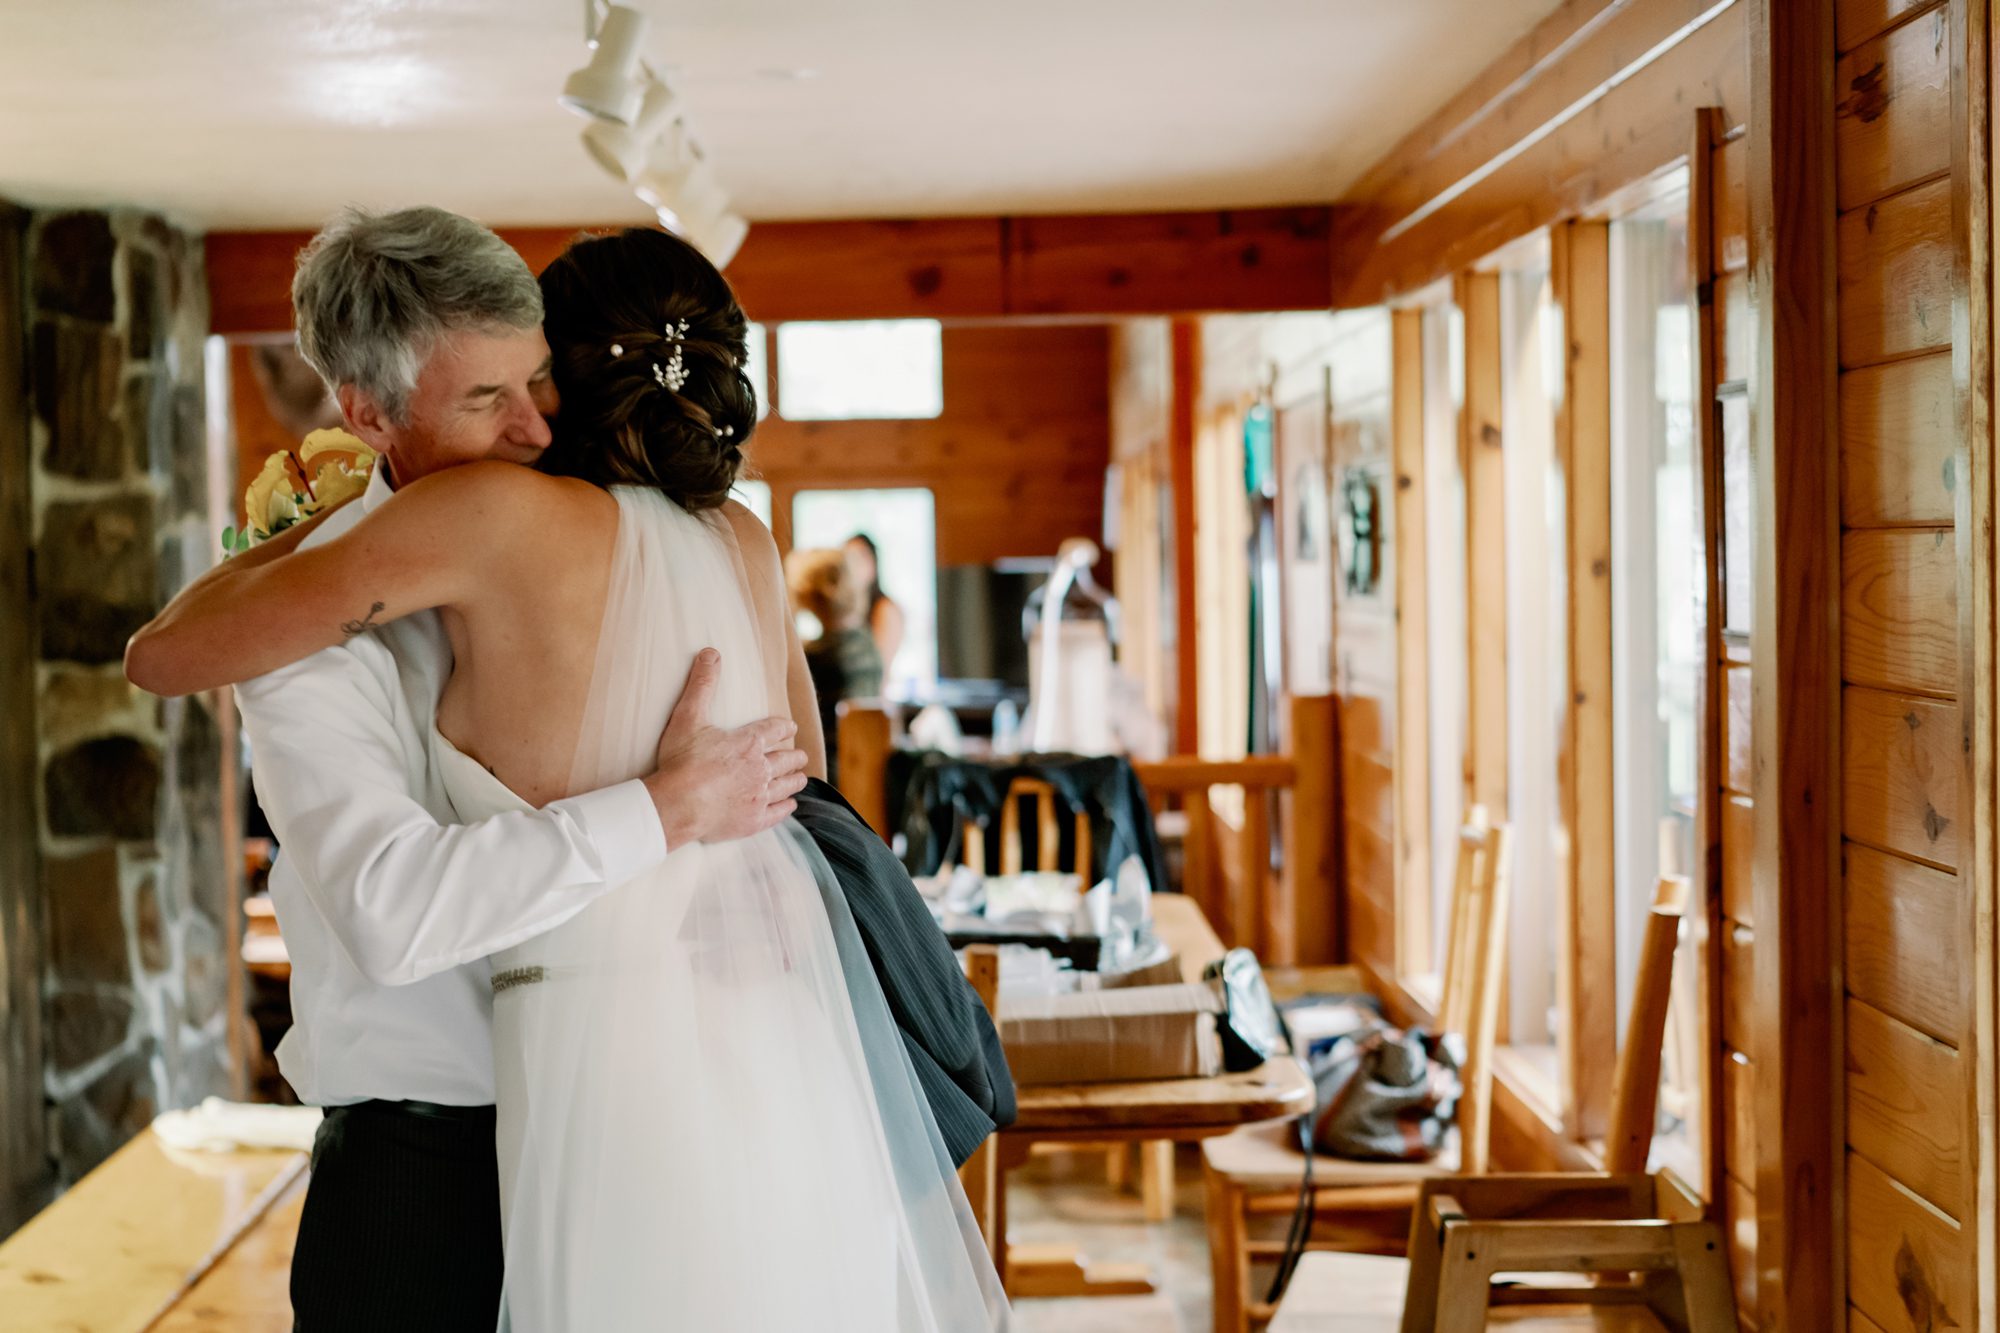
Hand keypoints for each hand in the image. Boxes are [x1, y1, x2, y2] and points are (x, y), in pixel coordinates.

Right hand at [644, 648, 809, 847]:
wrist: (679, 803)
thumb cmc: (682, 760)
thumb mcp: (688, 716)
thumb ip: (701, 684)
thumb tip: (711, 653)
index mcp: (749, 742)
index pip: (774, 730)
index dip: (784, 727)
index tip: (790, 727)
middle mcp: (761, 768)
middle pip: (787, 759)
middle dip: (795, 755)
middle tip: (799, 755)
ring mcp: (760, 795)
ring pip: (788, 785)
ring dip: (796, 779)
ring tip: (800, 777)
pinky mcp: (754, 820)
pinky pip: (779, 812)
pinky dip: (787, 806)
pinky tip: (790, 805)